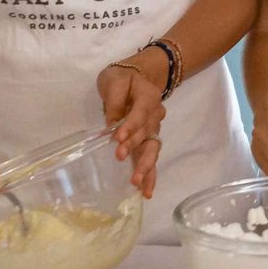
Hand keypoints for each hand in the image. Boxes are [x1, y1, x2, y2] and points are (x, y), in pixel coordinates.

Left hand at [96, 60, 167, 198]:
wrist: (137, 77)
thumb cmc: (122, 78)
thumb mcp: (114, 81)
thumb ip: (114, 102)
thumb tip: (111, 126)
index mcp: (149, 98)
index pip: (140, 114)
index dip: (130, 126)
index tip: (117, 138)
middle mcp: (155, 115)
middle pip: (148, 134)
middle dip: (135, 147)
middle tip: (120, 157)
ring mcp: (153, 129)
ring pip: (153, 150)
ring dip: (145, 166)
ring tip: (137, 184)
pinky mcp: (147, 141)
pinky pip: (150, 158)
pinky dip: (150, 174)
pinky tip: (146, 191)